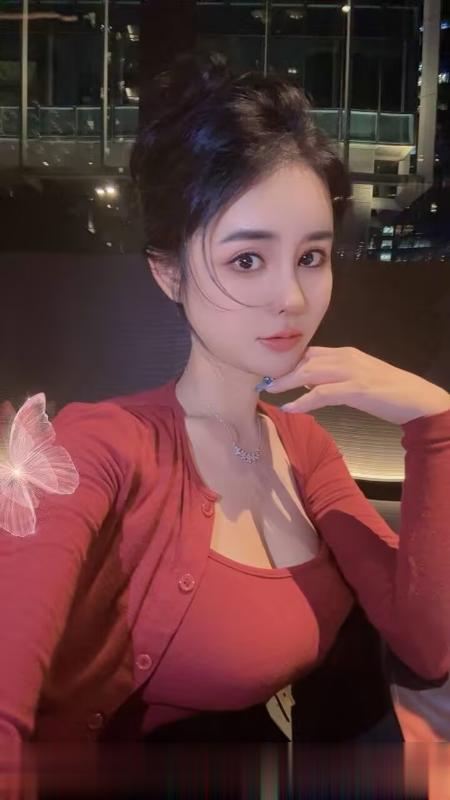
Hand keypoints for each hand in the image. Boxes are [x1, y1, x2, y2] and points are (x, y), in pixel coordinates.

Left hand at [263, 346, 449, 424]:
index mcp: (345, 353)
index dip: (289, 362)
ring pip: (309, 372)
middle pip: (305, 360)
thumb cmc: (387, 392)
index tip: (271, 373)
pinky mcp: (356, 388)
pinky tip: (290, 408)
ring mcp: (351, 371)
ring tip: (269, 391)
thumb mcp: (357, 379)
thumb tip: (308, 385)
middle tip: (263, 382)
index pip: (310, 353)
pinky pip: (321, 393)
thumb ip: (334, 378)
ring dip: (286, 382)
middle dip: (282, 371)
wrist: (416, 398)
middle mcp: (345, 357)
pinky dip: (303, 401)